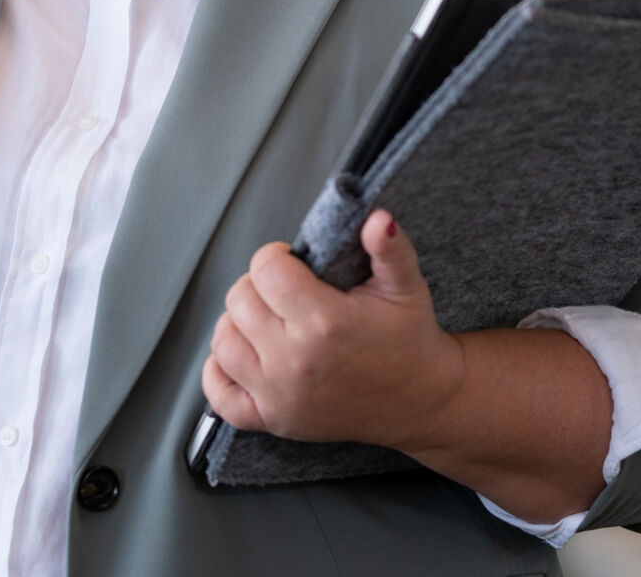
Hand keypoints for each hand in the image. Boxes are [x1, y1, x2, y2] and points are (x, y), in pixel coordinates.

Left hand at [200, 210, 466, 451]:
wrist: (420, 401)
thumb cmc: (409, 339)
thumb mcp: (407, 286)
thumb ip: (389, 248)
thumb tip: (376, 218)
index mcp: (324, 322)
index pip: (265, 269)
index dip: (277, 256)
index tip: (296, 264)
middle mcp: (294, 362)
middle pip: (239, 300)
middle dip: (259, 286)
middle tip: (287, 291)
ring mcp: (279, 396)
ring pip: (223, 341)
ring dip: (239, 323)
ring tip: (269, 318)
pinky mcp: (273, 421)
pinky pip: (220, 397)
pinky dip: (219, 373)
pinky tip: (245, 353)